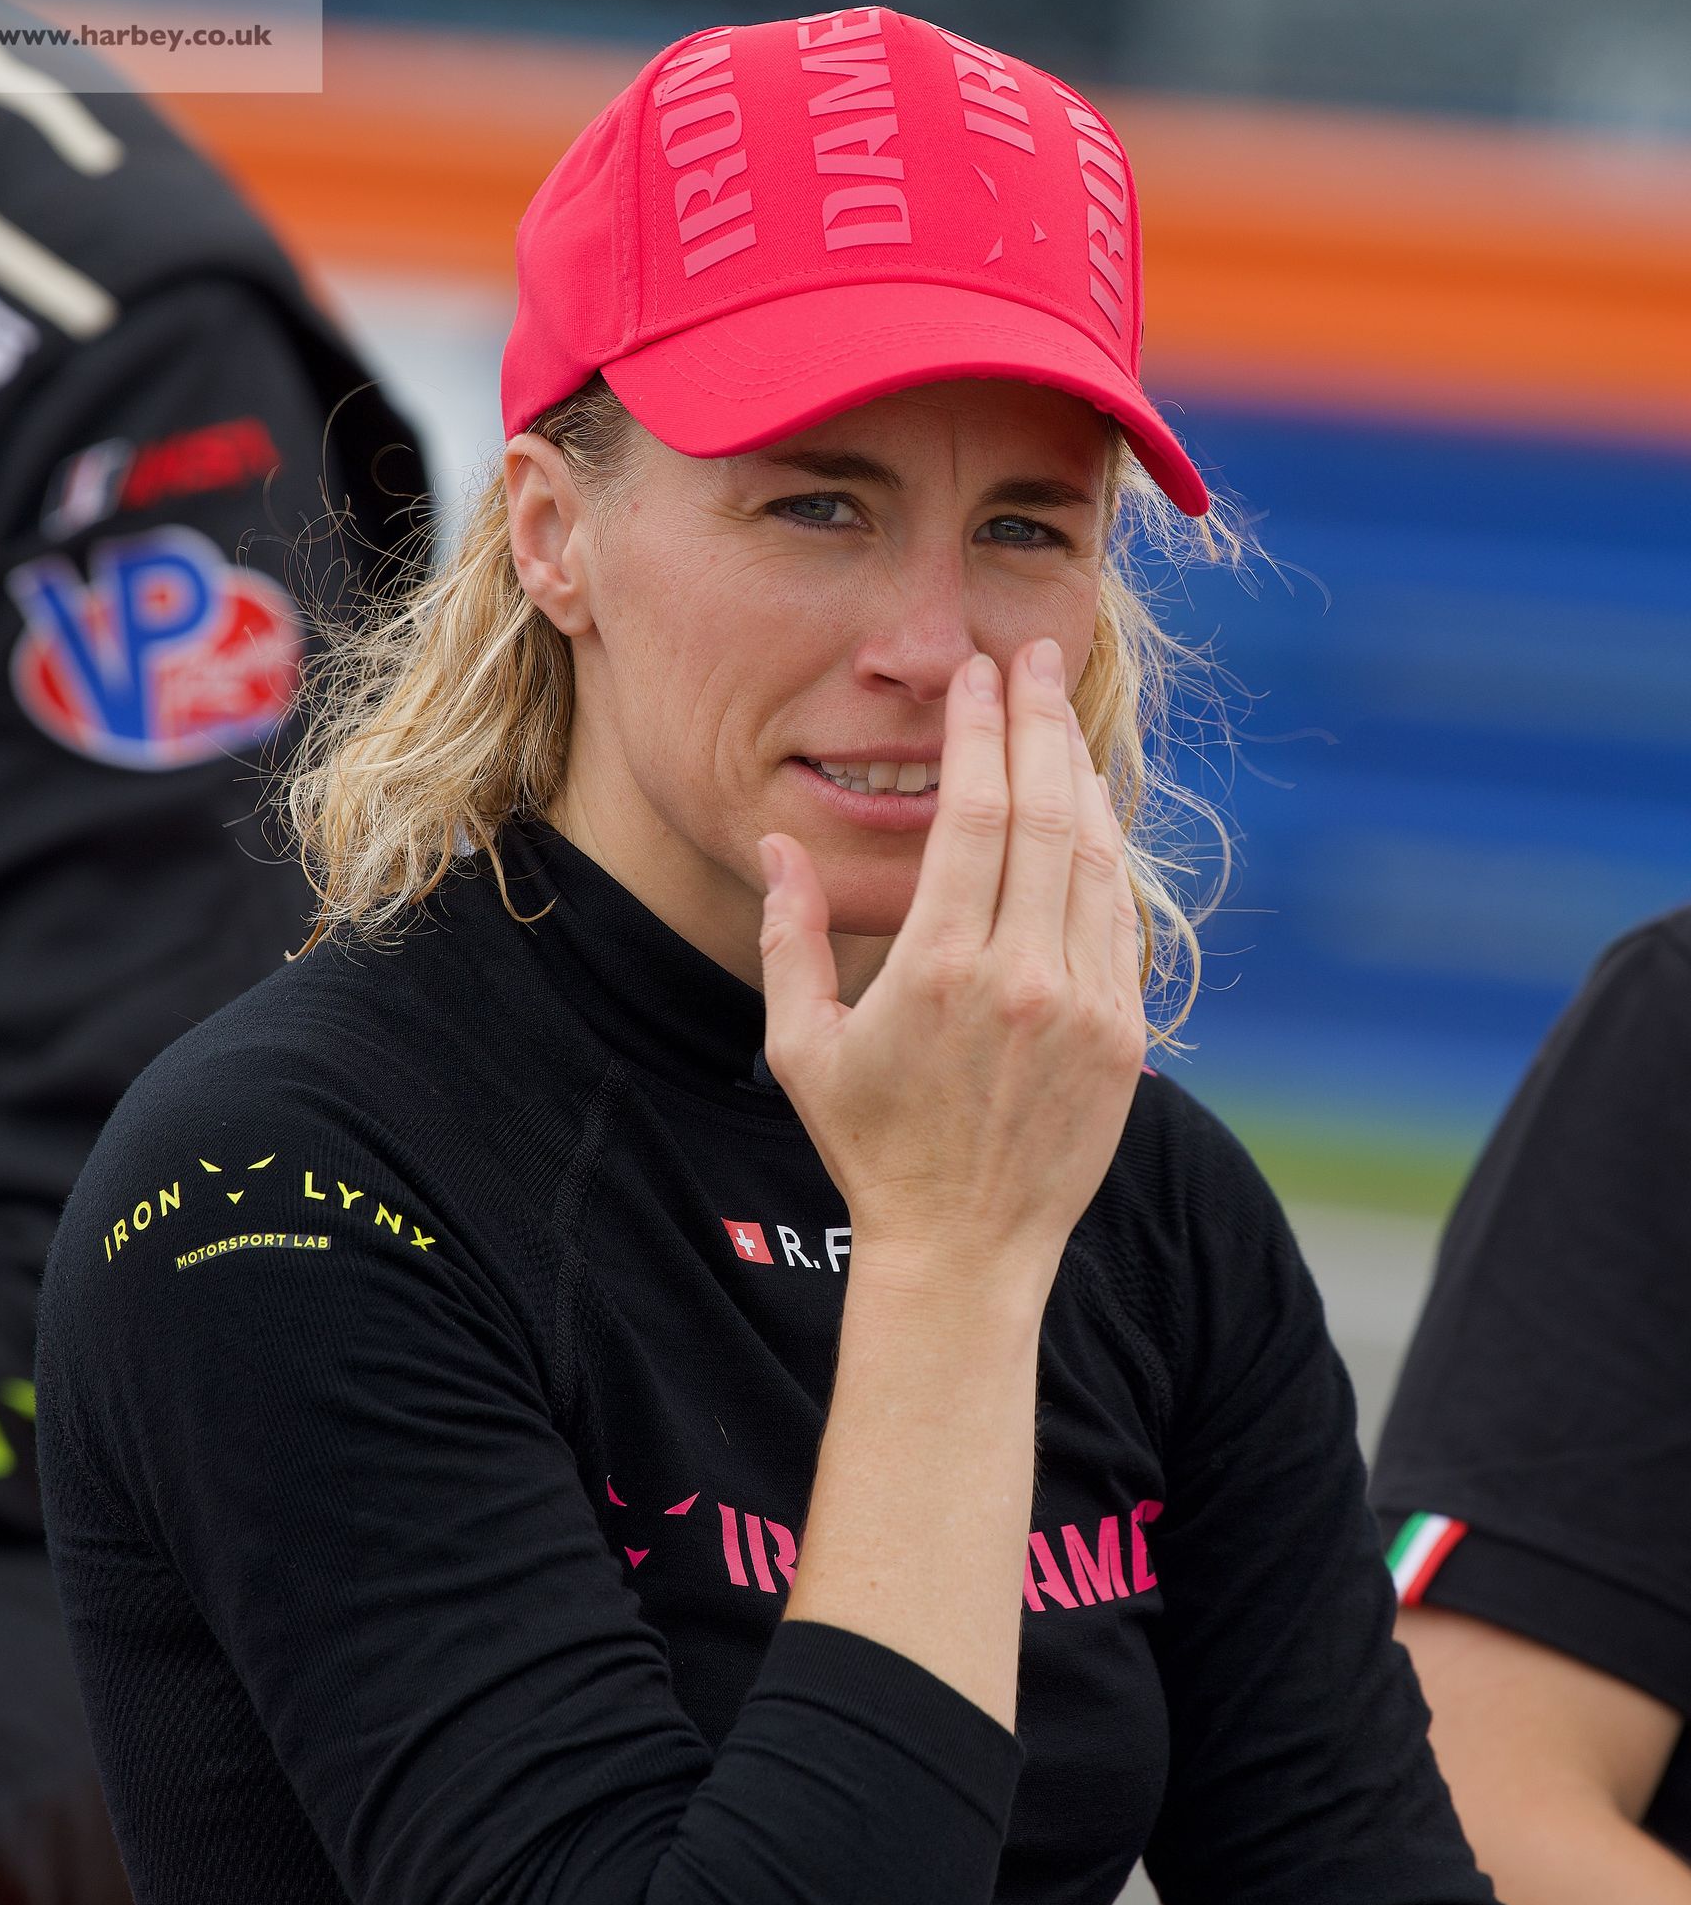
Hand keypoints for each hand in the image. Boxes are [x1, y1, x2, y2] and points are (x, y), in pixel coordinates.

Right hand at [759, 641, 1145, 1305]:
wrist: (964, 1247)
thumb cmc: (871, 1147)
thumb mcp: (801, 1047)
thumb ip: (789, 938)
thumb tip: (779, 845)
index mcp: (940, 970)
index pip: (975, 814)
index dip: (981, 732)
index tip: (977, 676)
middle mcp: (1023, 978)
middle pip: (1044, 814)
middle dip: (1038, 722)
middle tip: (1031, 656)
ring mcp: (1085, 1007)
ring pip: (1094, 858)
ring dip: (1078, 777)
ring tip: (1059, 717)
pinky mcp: (1124, 1036)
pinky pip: (1117, 919)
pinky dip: (1103, 855)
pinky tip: (1085, 814)